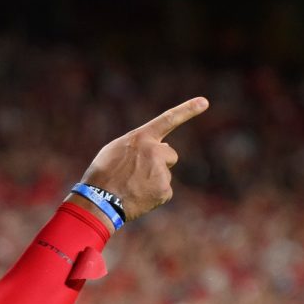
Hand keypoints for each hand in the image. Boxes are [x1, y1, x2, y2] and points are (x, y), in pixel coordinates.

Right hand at [68, 97, 208, 228]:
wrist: (99, 201)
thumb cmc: (102, 174)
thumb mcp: (115, 150)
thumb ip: (139, 145)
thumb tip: (162, 147)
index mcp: (141, 138)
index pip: (168, 120)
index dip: (188, 110)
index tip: (204, 102)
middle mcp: (155, 151)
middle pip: (170, 155)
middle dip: (160, 163)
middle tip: (138, 173)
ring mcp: (161, 172)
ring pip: (165, 175)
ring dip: (153, 180)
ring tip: (132, 187)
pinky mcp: (164, 190)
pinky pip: (163, 191)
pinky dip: (153, 195)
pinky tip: (137, 197)